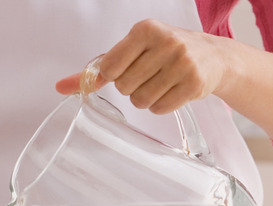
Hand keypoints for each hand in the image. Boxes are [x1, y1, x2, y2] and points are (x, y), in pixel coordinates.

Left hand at [57, 19, 227, 114]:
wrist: (213, 56)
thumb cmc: (163, 52)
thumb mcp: (131, 51)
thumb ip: (95, 70)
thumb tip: (60, 87)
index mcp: (144, 29)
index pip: (109, 68)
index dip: (115, 75)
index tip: (129, 67)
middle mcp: (165, 42)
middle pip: (124, 87)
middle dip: (132, 88)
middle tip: (149, 76)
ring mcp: (182, 63)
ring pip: (141, 101)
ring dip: (146, 99)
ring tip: (161, 83)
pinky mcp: (194, 83)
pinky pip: (160, 109)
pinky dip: (161, 106)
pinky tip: (172, 91)